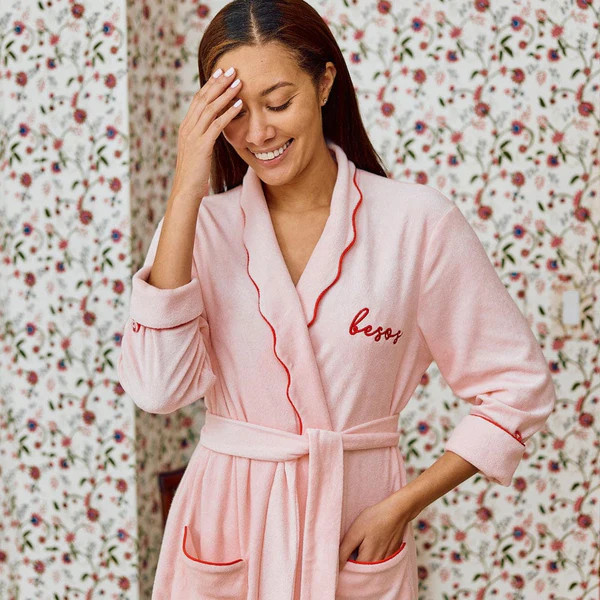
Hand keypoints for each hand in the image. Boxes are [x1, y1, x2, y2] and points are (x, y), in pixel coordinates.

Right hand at [171, 65, 243, 202]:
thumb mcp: (197, 151)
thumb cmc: (194, 174)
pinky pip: (216, 125)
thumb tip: (213, 130)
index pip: (197, 100)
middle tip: (231, 70)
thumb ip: (203, 137)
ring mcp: (193, 136)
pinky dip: (228, 113)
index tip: (221, 73)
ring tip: (239, 83)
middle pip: (203, 98)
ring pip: (210, 108)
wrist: (186, 191)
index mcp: (185, 127)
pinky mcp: (201, 146)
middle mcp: (187, 128)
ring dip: (226, 94)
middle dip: (218, 83)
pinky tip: (239, 105)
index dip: (209, 85)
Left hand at [338, 491, 413, 571]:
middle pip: (362, 574)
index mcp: (368, 561)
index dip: (344, 569)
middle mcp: (379, 566)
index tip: (339, 561)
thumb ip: (345, 551)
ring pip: (371, 570)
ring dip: (363, 565)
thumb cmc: (375, 519)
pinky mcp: (392, 556)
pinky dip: (372, 560)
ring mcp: (387, 562)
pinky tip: (370, 546)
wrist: (397, 511)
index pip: (352, 575)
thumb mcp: (355, 532)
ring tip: (359, 548)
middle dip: (353, 568)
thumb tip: (336, 567)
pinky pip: (379, 564)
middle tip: (348, 553)